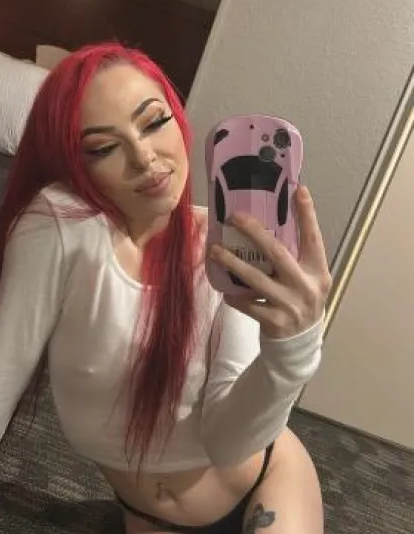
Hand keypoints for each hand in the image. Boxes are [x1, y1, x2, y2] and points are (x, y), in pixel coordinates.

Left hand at [210, 186, 331, 339]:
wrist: (302, 342)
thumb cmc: (301, 300)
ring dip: (233, 263)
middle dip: (255, 233)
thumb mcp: (309, 278)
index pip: (313, 238)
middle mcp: (306, 286)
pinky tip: (225, 289)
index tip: (299, 190)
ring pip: (256, 279)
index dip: (307, 215)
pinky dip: (234, 296)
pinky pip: (248, 304)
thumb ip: (296, 256)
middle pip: (277, 253)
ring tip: (215, 250)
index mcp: (317, 271)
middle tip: (235, 217)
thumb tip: (269, 224)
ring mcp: (289, 304)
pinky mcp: (274, 320)